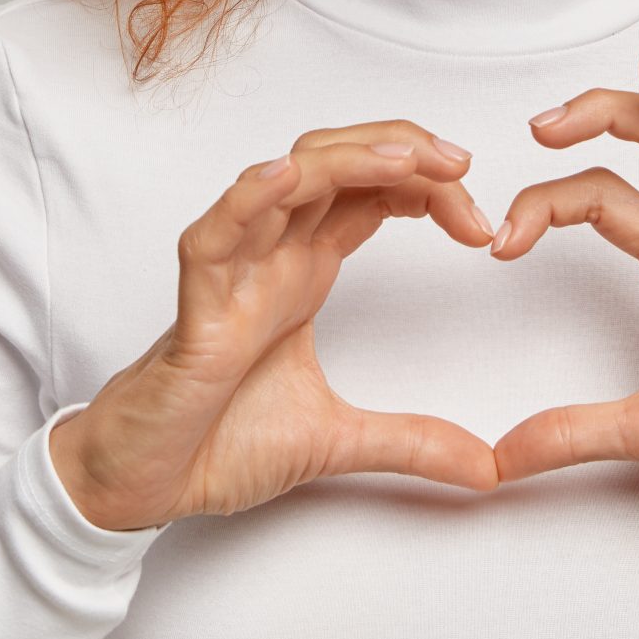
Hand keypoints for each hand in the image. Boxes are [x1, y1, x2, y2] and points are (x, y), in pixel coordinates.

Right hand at [49, 120, 501, 530]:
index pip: (370, 195)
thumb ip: (414, 444)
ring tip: (403, 159)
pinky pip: (214, 238)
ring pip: (283, 182)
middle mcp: (270, 257)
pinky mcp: (197, 310)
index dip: (426, 185)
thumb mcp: (340, 441)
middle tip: (460, 163)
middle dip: (398, 151)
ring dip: (345, 161)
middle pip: (336, 166)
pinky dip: (247, 202)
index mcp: (303, 270)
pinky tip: (285, 179)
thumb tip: (487, 468)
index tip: (481, 215)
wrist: (150, 487)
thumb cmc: (220, 442)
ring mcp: (233, 275)